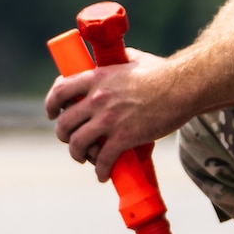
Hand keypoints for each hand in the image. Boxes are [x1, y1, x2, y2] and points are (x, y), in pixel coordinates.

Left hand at [44, 48, 188, 180]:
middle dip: (63, 135)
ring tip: (85, 159)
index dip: (51, 105)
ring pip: (77, 143)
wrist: (183, 87)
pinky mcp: (124, 137)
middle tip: (71, 140)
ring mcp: (109, 119)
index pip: (60, 91)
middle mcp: (97, 98)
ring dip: (77, 155)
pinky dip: (100, 170)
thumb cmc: (163, 73)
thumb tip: (121, 58)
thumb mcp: (135, 59)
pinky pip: (103, 159)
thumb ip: (122, 60)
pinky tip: (103, 175)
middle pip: (64, 122)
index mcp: (97, 77)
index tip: (52, 113)